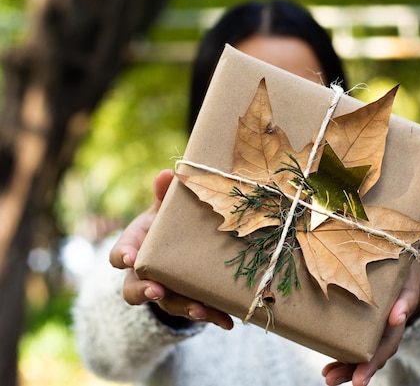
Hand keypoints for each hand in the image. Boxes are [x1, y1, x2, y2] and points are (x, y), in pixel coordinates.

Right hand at [109, 169, 233, 329]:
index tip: (127, 258)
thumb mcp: (162, 211)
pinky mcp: (188, 303)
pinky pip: (198, 312)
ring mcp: (165, 293)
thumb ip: (163, 195)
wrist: (175, 251)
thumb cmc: (165, 227)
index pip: (117, 255)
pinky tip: (227, 320)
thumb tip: (168, 172)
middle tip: (156, 290)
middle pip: (135, 289)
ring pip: (170, 305)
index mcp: (134, 249)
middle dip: (145, 291)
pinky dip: (213, 317)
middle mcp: (144, 276)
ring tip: (200, 309)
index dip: (120, 257)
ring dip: (185, 308)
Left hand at [322, 210, 419, 385]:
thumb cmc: (406, 253)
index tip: (396, 317)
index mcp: (404, 288)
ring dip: (352, 367)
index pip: (406, 299)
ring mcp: (379, 326)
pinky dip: (343, 363)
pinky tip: (328, 373)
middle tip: (361, 378)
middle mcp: (394, 313)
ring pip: (370, 351)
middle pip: (388, 339)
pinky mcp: (365, 330)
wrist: (408, 272)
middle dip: (374, 358)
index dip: (403, 307)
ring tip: (331, 379)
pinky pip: (356, 349)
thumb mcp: (416, 239)